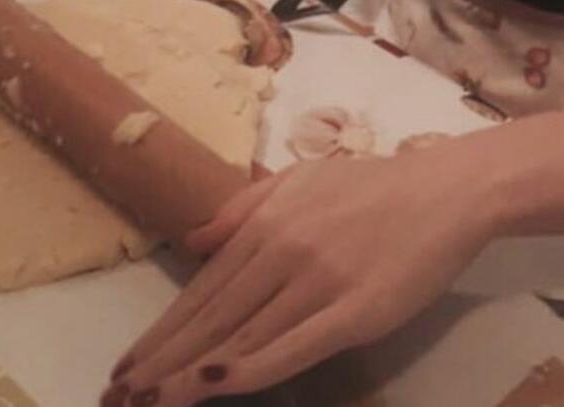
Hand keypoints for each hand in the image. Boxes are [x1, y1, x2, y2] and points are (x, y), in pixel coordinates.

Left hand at [103, 143, 494, 403]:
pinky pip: (293, 346)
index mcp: (267, 221)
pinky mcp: (355, 310)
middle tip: (117, 398)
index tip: (125, 366)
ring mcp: (318, 280)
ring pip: (242, 336)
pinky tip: (215, 385)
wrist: (445, 190)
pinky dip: (250, 368)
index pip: (202, 288)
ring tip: (150, 404)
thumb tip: (192, 240)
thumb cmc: (372, 186)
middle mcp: (283, 249)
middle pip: (210, 317)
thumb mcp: (300, 179)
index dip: (160, 331)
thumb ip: (243, 209)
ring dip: (189, 374)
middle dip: (160, 362)